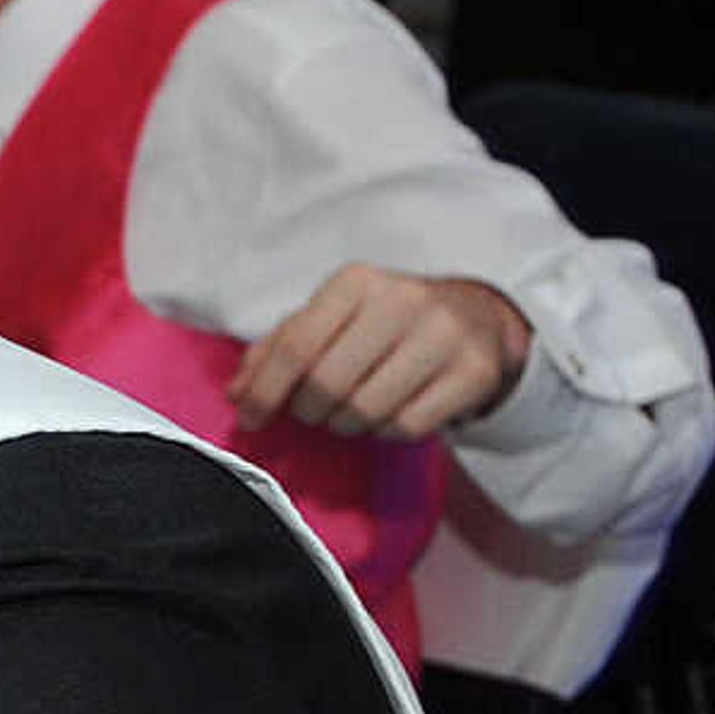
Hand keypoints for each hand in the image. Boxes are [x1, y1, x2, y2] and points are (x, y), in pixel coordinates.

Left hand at [229, 264, 531, 437]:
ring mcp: (444, 335)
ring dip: (347, 423)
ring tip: (355, 406)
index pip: (295, 346)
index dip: (264, 391)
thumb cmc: (385, 323)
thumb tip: (238, 392)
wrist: (476, 317)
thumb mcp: (330, 320)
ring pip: (365, 412)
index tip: (250, 416)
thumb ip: (276, 350)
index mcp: (357, 282)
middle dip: (309, 410)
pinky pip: (406, 427)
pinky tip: (394, 409)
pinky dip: (388, 431)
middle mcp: (403, 301)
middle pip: (326, 385)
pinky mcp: (475, 371)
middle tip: (316, 408)